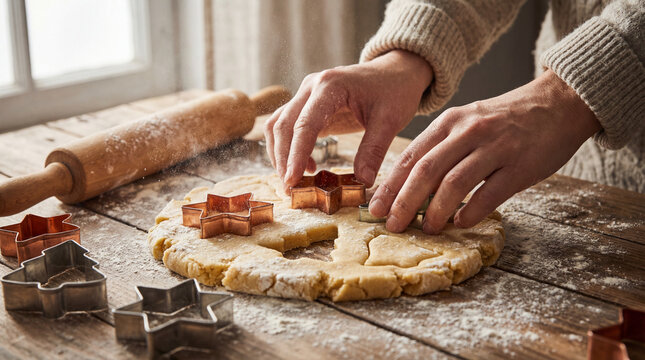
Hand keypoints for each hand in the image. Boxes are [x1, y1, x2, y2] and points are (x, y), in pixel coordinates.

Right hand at [264, 50, 432, 190]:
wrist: (396, 72)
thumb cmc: (394, 91)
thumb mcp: (390, 121)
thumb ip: (373, 150)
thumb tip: (362, 180)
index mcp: (331, 86)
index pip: (304, 124)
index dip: (295, 154)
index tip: (292, 180)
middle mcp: (312, 86)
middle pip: (283, 124)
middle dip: (283, 159)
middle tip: (291, 188)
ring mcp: (307, 93)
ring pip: (278, 124)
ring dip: (280, 154)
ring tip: (295, 181)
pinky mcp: (308, 104)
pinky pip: (288, 125)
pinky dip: (289, 147)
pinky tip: (306, 167)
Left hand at [369, 70, 600, 233]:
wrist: (559, 103)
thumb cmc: (506, 119)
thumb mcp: (468, 122)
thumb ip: (442, 148)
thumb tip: (410, 185)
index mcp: (450, 122)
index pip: (411, 156)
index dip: (390, 185)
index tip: (375, 208)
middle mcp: (468, 132)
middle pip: (426, 171)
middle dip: (404, 202)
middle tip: (392, 226)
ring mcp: (495, 147)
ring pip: (454, 183)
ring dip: (435, 211)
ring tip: (427, 229)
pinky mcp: (520, 165)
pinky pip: (489, 194)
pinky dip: (471, 213)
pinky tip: (460, 223)